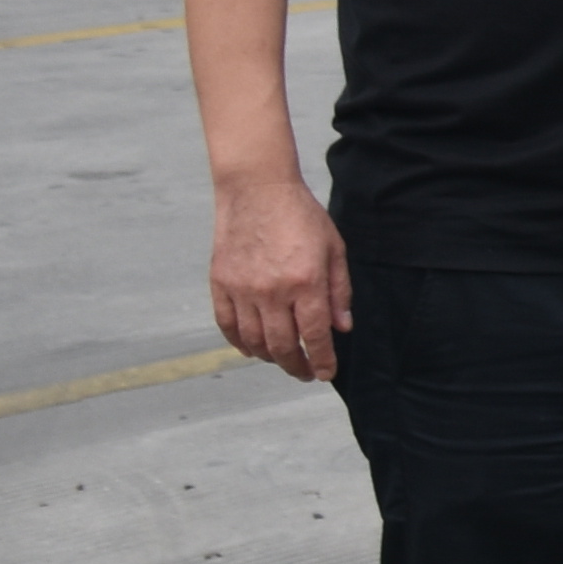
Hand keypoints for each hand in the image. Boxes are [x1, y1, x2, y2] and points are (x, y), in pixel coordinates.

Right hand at [210, 166, 350, 382]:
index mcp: (305, 282)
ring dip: (270, 357)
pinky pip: (227, 325)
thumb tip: (342, 328)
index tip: (326, 374)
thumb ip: (339, 291)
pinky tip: (253, 348)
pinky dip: (239, 343)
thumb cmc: (301, 216)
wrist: (257, 189)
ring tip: (284, 359)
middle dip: (296, 366)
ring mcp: (242, 288)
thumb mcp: (334, 249)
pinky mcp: (220, 283)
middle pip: (282, 345)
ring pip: (253, 341)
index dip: (321, 360)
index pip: (314, 336)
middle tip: (306, 373)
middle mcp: (272, 290)